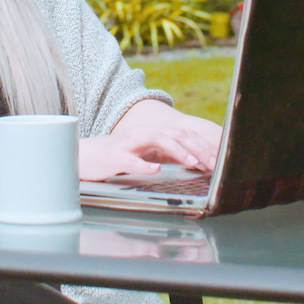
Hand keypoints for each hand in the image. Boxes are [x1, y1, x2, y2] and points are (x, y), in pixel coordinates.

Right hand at [76, 99, 222, 181]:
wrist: (83, 155)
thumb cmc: (117, 157)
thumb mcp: (145, 153)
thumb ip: (166, 153)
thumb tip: (194, 160)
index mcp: (153, 133)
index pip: (184, 135)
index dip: (203, 145)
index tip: (220, 158)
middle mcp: (144, 133)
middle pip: (176, 135)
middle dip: (198, 148)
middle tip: (214, 163)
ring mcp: (129, 143)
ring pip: (157, 141)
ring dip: (178, 151)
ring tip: (193, 163)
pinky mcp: (115, 157)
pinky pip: (130, 160)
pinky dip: (143, 164)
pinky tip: (155, 170)